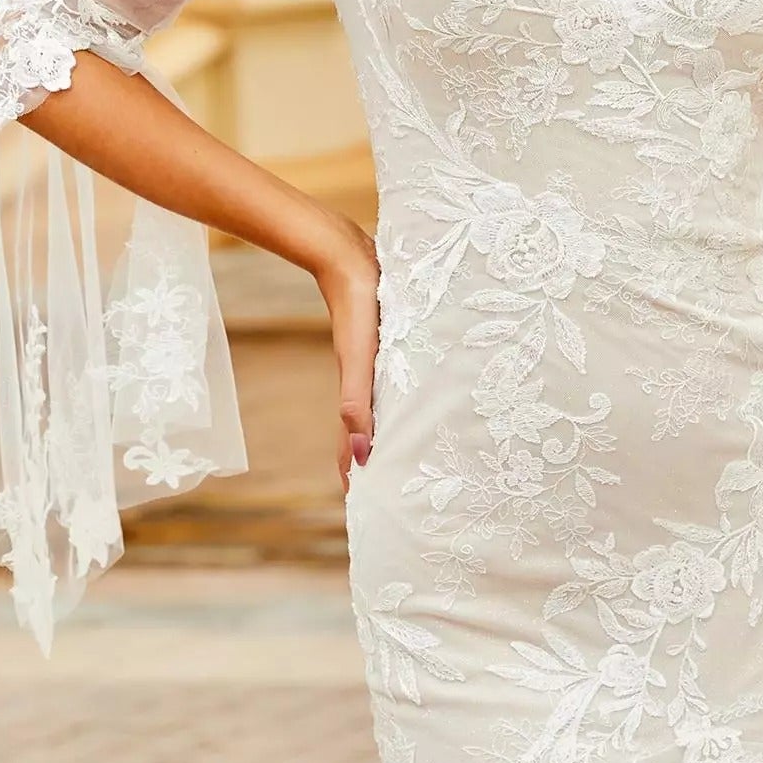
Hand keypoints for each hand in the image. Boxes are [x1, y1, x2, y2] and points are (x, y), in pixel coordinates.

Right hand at [313, 216, 381, 490]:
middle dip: (376, 460)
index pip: (354, 445)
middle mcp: (366, 381)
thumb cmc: (357, 304)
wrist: (345, 254)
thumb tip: (361, 453)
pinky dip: (401, 396)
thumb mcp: (359, 358)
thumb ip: (357, 401)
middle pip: (367, 430)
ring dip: (390, 430)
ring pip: (383, 405)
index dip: (358, 475)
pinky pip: (395, 379)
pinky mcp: (387, 339)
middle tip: (393, 491)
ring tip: (408, 452)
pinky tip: (416, 394)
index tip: (367, 508)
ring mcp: (376, 361)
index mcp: (359, 390)